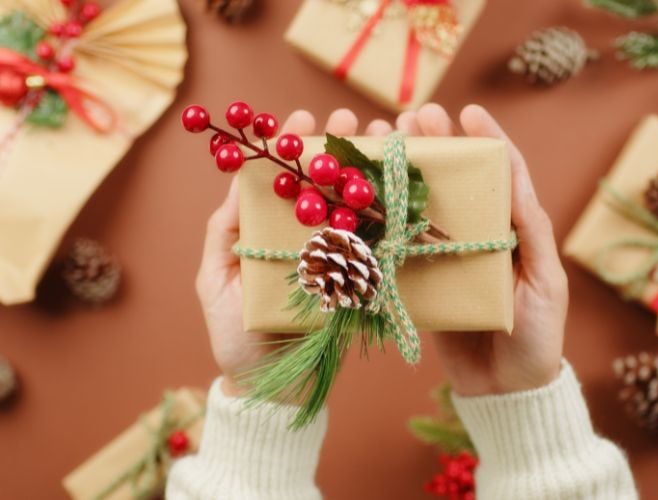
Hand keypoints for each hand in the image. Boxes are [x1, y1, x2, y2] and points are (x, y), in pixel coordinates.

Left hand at [196, 109, 394, 396]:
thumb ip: (221, 237)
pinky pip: (367, 244)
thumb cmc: (235, 339)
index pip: (280, 182)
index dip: (289, 148)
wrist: (272, 387)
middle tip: (347, 119)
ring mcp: (329, 259)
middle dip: (333, 149)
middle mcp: (300, 240)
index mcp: (266, 235)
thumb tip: (234, 187)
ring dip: (363, 171)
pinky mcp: (354, 281)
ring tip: (378, 137)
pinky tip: (394, 186)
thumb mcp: (214, 284)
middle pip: (319, 186)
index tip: (299, 120)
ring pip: (347, 207)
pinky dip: (381, 214)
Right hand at [396, 104, 567, 396]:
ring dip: (408, 173)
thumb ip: (532, 237)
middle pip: (460, 182)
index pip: (505, 175)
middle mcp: (481, 236)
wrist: (506, 390)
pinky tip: (369, 197)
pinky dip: (388, 219)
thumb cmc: (537, 338)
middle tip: (413, 118)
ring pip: (428, 205)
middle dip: (439, 145)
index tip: (469, 112)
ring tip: (387, 142)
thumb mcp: (546, 286)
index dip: (488, 140)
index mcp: (515, 232)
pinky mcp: (427, 281)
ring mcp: (451, 257)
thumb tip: (519, 185)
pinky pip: (406, 245)